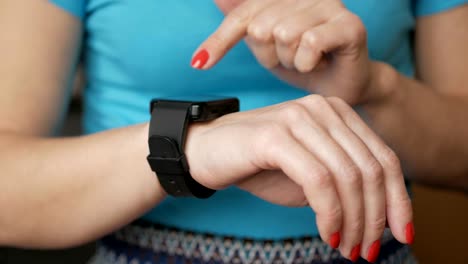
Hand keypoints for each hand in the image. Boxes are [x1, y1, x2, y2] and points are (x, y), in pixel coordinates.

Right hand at [185, 95, 413, 261]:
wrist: (205, 152)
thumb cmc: (258, 166)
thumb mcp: (311, 175)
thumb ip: (345, 184)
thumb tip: (383, 216)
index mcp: (337, 113)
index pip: (384, 158)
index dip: (398, 201)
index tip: (400, 234)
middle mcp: (323, 109)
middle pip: (371, 169)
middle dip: (376, 217)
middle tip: (366, 251)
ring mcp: (299, 118)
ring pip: (348, 176)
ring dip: (354, 221)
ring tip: (346, 248)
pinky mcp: (276, 135)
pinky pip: (318, 181)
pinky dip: (329, 214)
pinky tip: (327, 234)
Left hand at [191, 0, 374, 104]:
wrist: (342, 85)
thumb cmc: (303, 62)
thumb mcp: (266, 45)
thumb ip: (242, 20)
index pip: (242, 16)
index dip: (220, 41)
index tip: (200, 64)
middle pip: (261, 27)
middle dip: (271, 56)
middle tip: (291, 60)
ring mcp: (329, 5)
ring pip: (284, 35)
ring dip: (291, 61)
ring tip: (306, 61)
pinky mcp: (348, 23)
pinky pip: (309, 43)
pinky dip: (307, 63)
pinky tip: (319, 63)